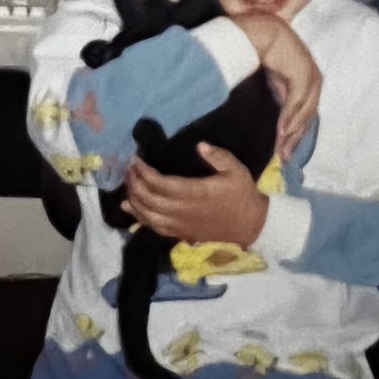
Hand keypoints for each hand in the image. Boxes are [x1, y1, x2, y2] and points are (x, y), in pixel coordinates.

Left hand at [121, 143, 268, 246]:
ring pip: (149, 215)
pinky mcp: (181, 233)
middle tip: (128, 167)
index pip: (161, 184)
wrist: (250, 224)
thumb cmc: (242, 194)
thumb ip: (217, 156)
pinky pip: (154, 227)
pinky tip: (128, 207)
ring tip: (127, 182)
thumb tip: (199, 145)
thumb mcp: (235, 169)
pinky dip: (138, 217)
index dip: (144, 172)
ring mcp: (181, 225)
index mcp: (195, 193)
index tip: (136, 159)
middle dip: (135, 183)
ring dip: (134, 199)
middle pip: (150, 200)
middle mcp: (184, 211)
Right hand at [231, 13, 321, 159]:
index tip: (285, 151)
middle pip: (307, 117)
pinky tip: (281, 131)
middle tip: (284, 158)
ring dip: (292, 133)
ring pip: (303, 113)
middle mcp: (315, 81)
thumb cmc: (265, 51)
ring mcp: (311, 78)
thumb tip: (280, 120)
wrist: (261, 31)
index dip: (296, 134)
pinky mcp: (302, 76)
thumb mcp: (275, 79)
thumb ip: (281, 95)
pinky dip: (289, 118)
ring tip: (281, 149)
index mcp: (310, 82)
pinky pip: (296, 103)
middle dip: (295, 139)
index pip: (306, 114)